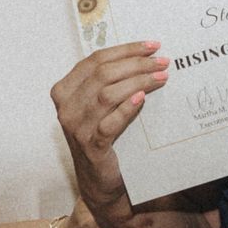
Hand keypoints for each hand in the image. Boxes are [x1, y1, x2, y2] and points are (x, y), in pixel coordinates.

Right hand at [51, 40, 168, 223]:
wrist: (99, 181)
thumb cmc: (101, 138)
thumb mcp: (98, 107)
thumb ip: (108, 83)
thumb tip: (142, 56)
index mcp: (64, 90)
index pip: (94, 60)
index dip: (125, 50)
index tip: (152, 46)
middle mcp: (66, 107)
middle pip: (102, 74)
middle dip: (136, 63)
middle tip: (162, 62)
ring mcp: (76, 128)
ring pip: (107, 94)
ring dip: (138, 82)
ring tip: (160, 77)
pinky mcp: (91, 146)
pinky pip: (109, 123)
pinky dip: (126, 108)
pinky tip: (142, 99)